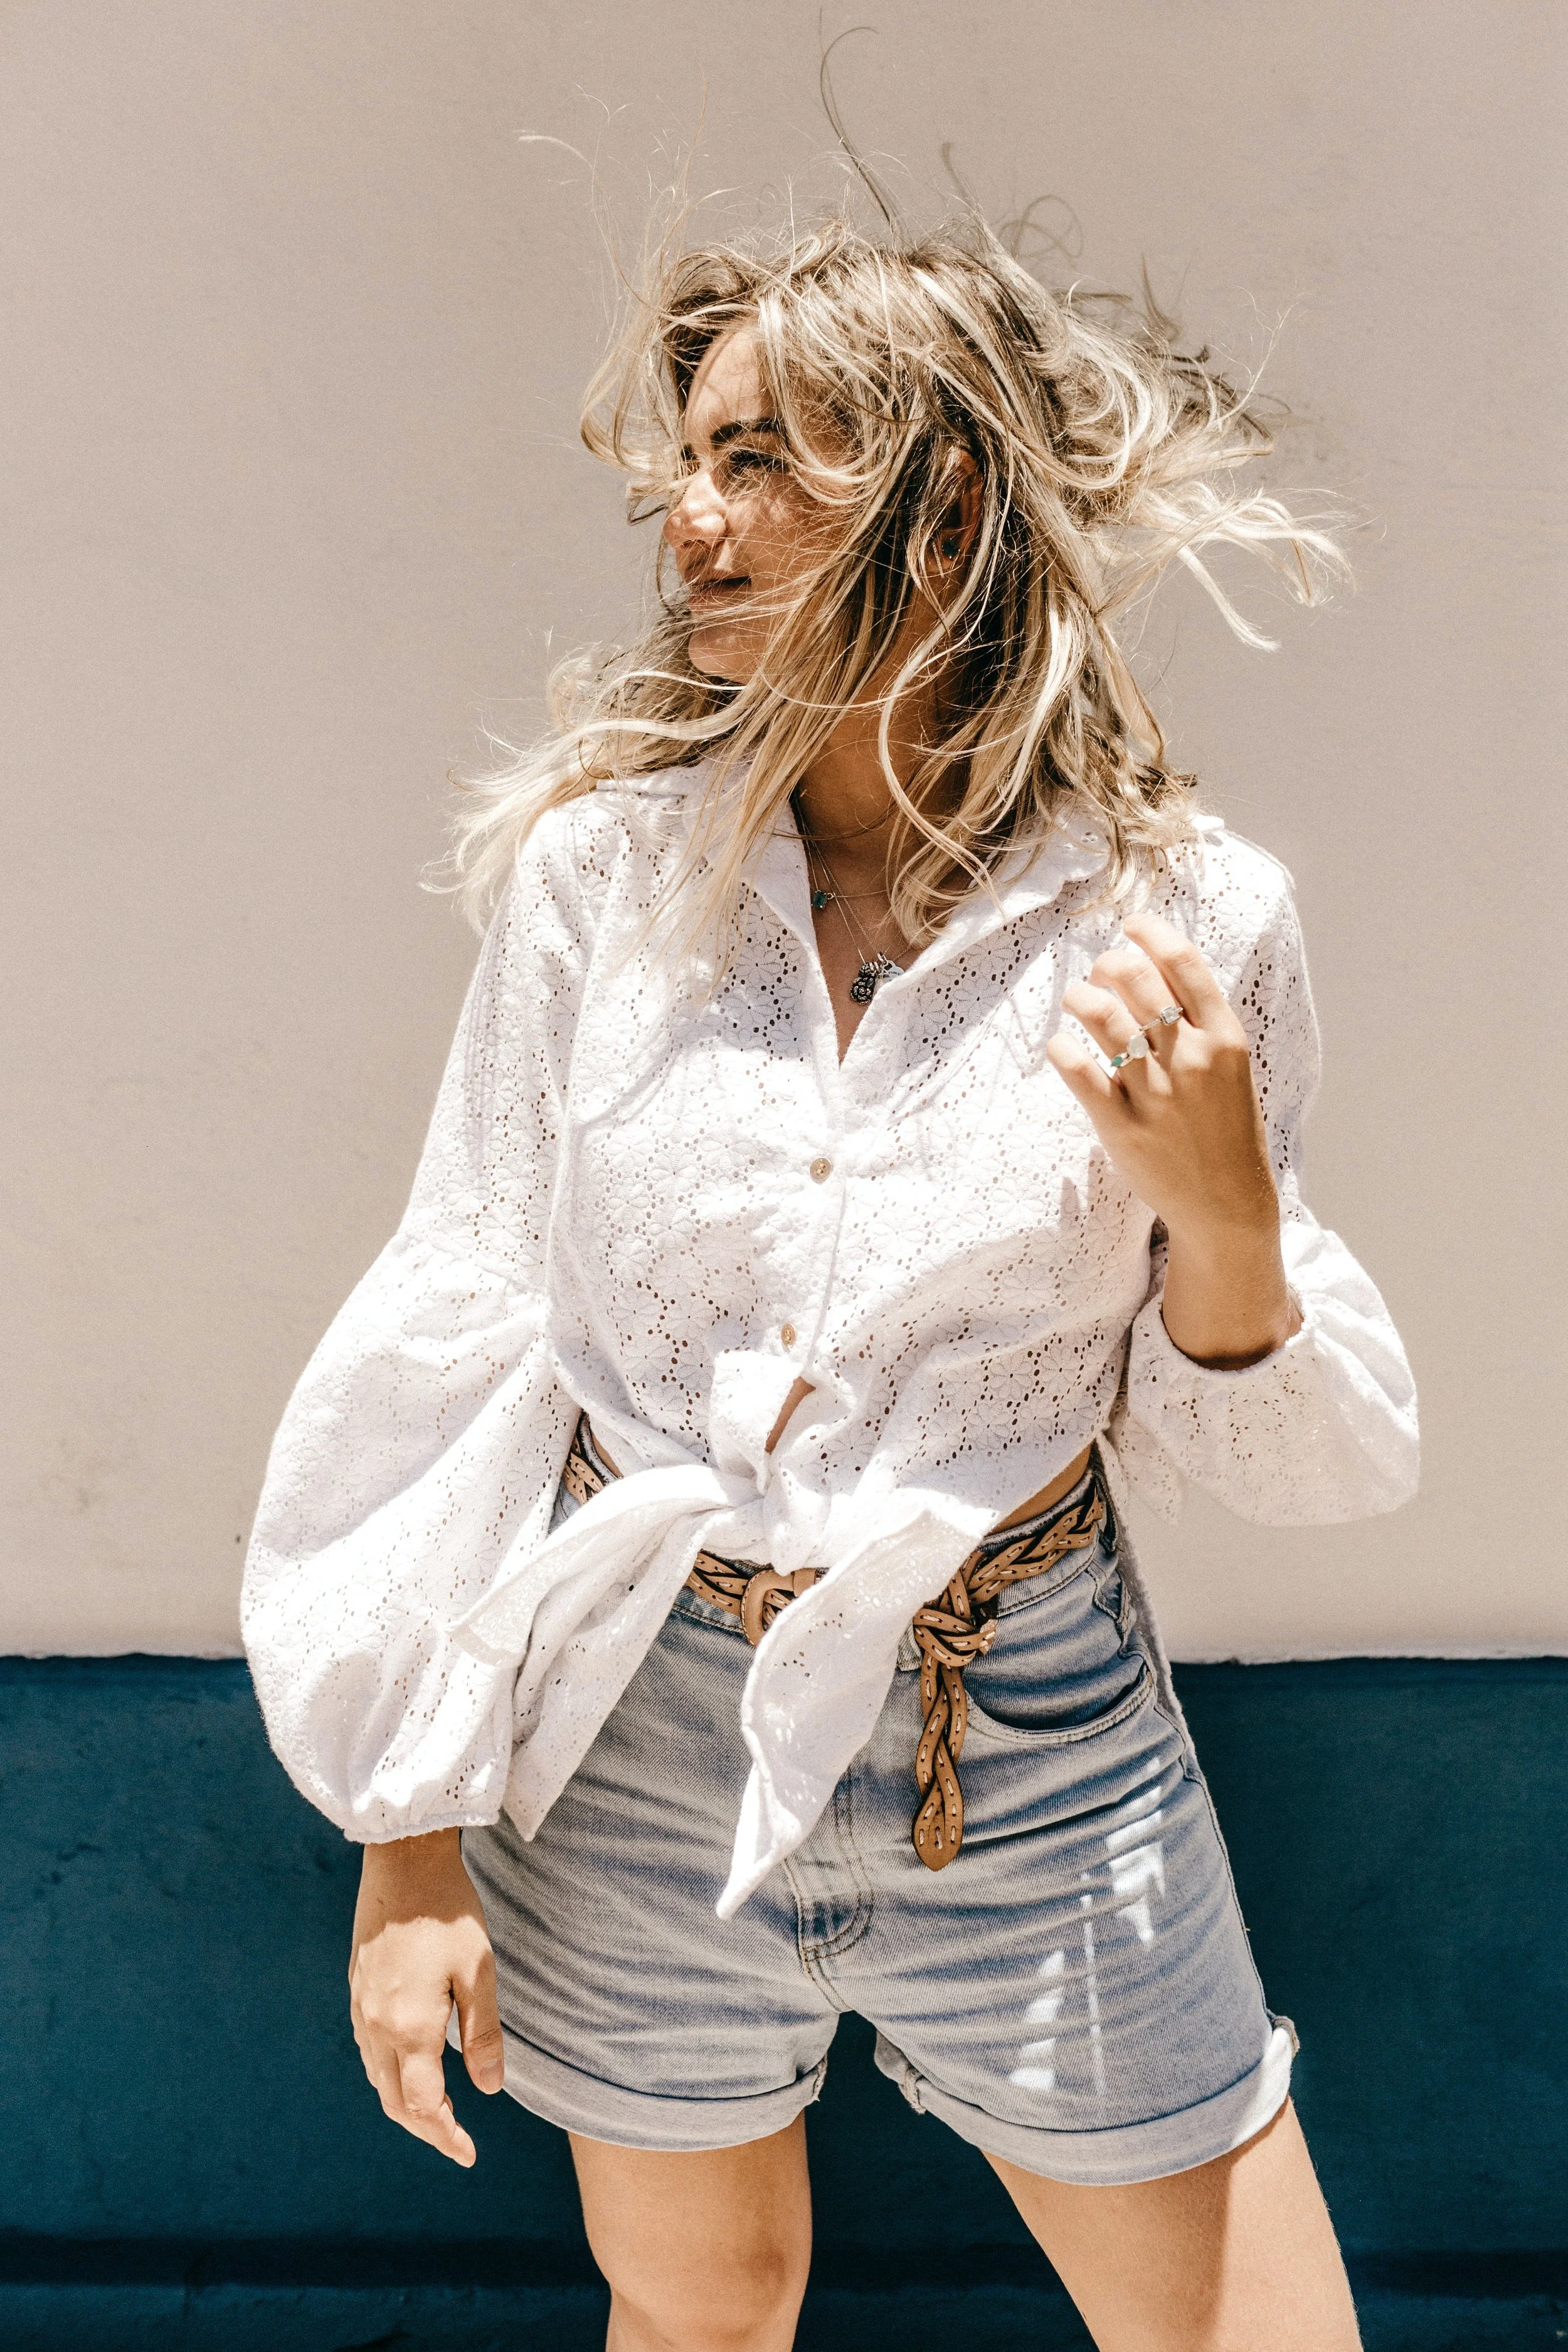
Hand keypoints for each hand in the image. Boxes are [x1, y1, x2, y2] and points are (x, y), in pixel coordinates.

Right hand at [348, 1828, 503, 2166]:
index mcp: (408, 2026)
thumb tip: (490, 2089)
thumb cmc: (449, 1911)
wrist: (402, 1860)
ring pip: (377, 2078)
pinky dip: (390, 2075)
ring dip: (405, 2104)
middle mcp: (376, 2025)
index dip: (445, 2135)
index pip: (422, 2106)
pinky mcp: (357, 1989)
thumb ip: (482, 2034)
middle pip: (394, 2101)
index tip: (468, 2154)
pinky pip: (370, 2051)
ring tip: (439, 2113)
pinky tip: (412, 2068)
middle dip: (425, 2128)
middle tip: (456, 2143)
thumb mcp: (479, 1971)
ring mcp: (361, 2008)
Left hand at [1046, 910, 1298, 1366]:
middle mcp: (1191, 1058)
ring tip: (1076, 1000)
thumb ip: (1200, 1023)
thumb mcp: (1229, 1069)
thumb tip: (1156, 970)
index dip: (1150, 932)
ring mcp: (1156, 1093)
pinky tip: (1061, 1046)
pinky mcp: (1122, 1127)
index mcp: (1225, 1038)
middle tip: (1099, 972)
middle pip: (1136, 980)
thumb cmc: (1225, 1130)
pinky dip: (1062, 1049)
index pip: (1184, 963)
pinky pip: (1079, 1071)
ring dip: (1079, 996)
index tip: (1130, 925)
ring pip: (1102, 1016)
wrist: (1227, 1204)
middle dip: (1108, 963)